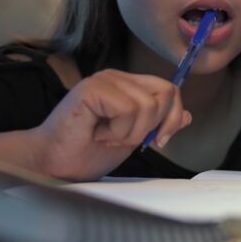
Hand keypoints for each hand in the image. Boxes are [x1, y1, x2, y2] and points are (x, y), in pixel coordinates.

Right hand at [30, 69, 190, 181]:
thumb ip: (156, 124)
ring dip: (129, 133)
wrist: (54, 164)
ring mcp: (104, 80)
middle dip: (152, 126)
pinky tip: (98, 133)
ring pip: (147, 106)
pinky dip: (117, 131)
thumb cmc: (86, 152)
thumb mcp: (132, 138)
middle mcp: (117, 77)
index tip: (158, 141)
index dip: (172, 118)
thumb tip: (187, 116)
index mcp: (127, 85)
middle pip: (166, 93)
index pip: (169, 90)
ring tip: (107, 136)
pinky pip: (127, 110)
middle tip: (125, 138)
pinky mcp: (92, 89)